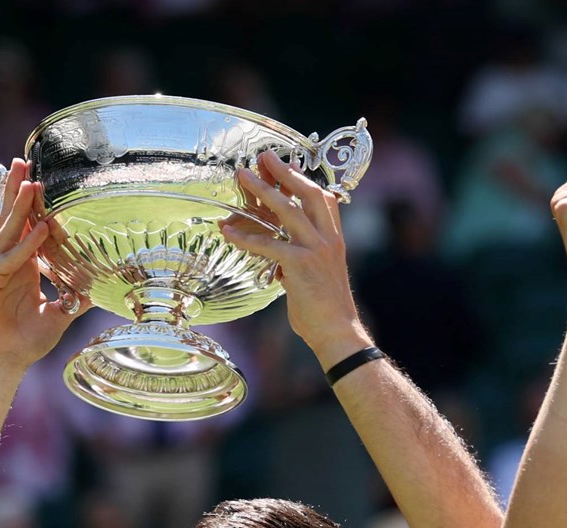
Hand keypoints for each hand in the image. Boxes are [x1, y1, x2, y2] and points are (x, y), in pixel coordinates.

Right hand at [0, 159, 75, 371]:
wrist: (0, 364)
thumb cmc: (23, 343)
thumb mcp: (58, 316)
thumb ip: (74, 299)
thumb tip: (97, 289)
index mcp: (21, 266)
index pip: (25, 228)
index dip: (33, 206)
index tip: (42, 183)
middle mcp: (5, 263)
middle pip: (11, 220)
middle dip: (18, 192)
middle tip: (24, 162)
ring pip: (7, 231)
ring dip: (18, 206)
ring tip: (29, 181)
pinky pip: (9, 258)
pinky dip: (25, 244)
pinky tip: (38, 229)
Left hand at [222, 151, 369, 366]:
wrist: (338, 332)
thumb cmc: (326, 309)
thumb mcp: (319, 275)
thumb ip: (302, 260)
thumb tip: (280, 260)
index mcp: (334, 239)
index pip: (322, 199)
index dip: (302, 179)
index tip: (285, 164)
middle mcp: (328, 239)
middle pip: (307, 194)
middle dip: (284, 172)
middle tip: (263, 156)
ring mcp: (316, 250)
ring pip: (287, 211)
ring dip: (262, 191)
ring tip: (242, 177)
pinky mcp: (300, 265)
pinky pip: (269, 244)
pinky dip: (246, 237)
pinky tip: (228, 231)